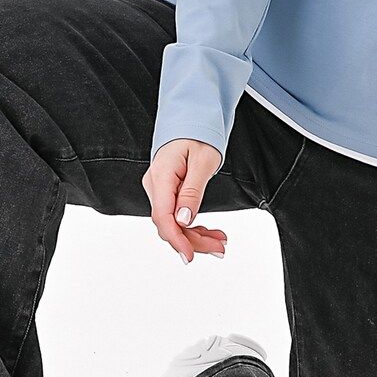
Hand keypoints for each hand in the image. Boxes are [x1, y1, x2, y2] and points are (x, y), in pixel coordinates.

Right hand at [141, 139, 227, 265]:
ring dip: (196, 236)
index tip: (190, 255)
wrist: (191, 121)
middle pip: (169, 224)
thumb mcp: (203, 162)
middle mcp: (156, 185)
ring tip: (220, 242)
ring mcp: (160, 190)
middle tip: (219, 248)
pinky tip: (209, 232)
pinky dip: (193, 226)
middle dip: (193, 240)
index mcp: (161, 176)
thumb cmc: (197, 135)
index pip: (163, 216)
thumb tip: (183, 220)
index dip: (176, 239)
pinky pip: (177, 215)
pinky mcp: (167, 192)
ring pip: (174, 223)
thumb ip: (192, 192)